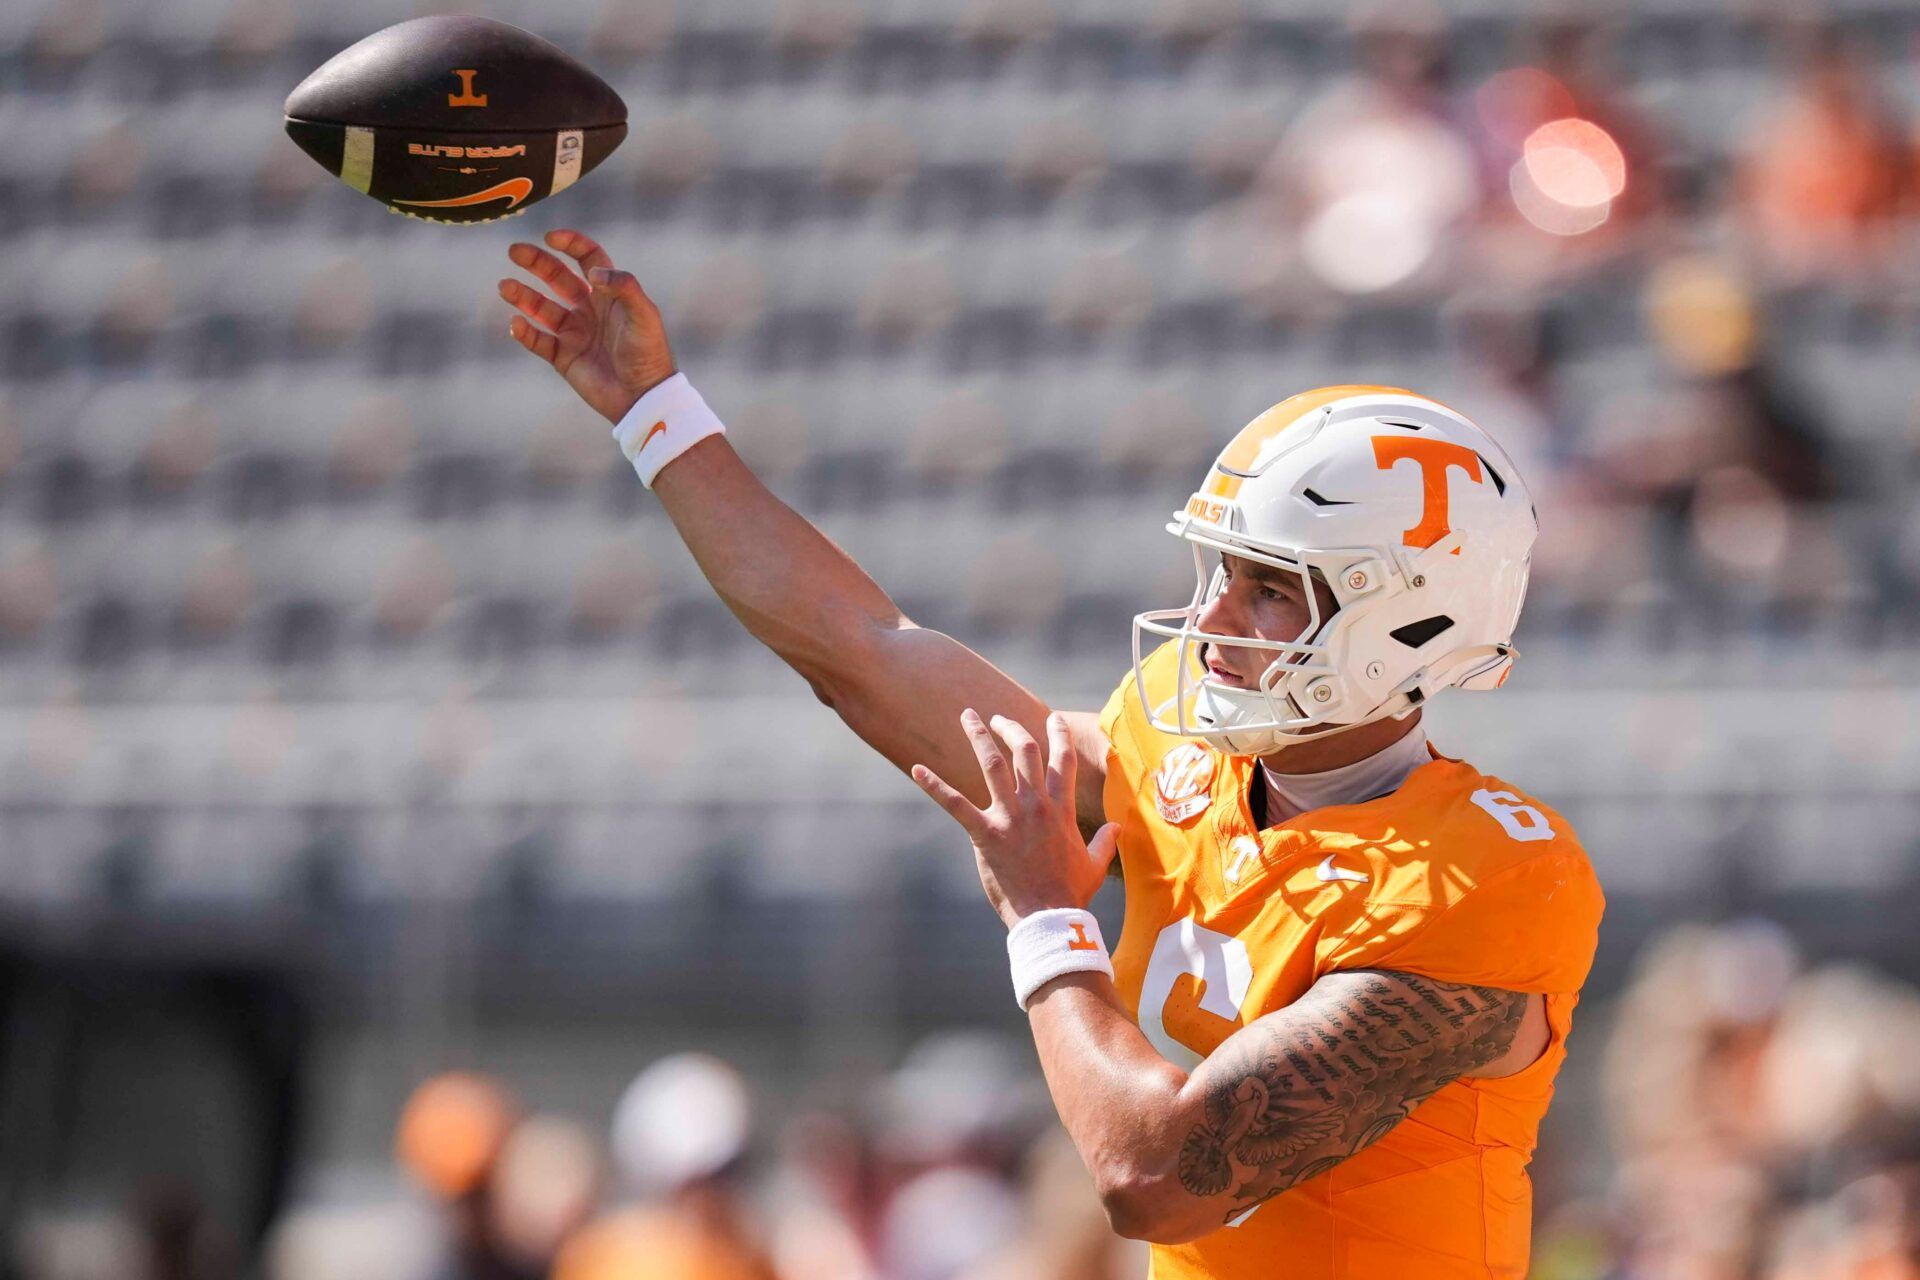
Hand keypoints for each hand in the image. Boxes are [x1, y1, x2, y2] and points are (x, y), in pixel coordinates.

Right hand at [499, 228, 677, 423]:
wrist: (643, 397)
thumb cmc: (648, 353)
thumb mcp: (644, 315)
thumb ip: (623, 287)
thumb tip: (593, 272)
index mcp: (610, 294)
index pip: (587, 258)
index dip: (570, 244)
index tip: (550, 237)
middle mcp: (590, 309)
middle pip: (557, 277)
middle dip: (536, 262)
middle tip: (514, 252)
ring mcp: (575, 333)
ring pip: (541, 308)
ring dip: (522, 296)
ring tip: (505, 287)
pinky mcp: (564, 358)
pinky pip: (538, 341)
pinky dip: (525, 332)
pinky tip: (516, 324)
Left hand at [912, 709, 1118, 929]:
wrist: (1048, 919)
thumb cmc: (1071, 895)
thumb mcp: (1095, 865)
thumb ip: (1105, 841)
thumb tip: (1117, 826)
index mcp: (1061, 811)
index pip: (1063, 761)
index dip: (1059, 734)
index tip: (1054, 718)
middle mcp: (1036, 807)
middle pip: (1026, 751)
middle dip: (1012, 728)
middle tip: (998, 718)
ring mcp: (1010, 819)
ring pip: (993, 765)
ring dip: (978, 737)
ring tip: (967, 716)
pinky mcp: (985, 835)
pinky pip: (955, 804)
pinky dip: (934, 785)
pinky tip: (917, 769)